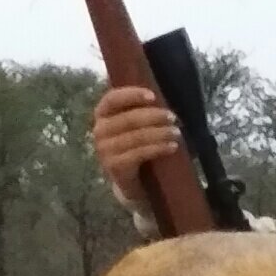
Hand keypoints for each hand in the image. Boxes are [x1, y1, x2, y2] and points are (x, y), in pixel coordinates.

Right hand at [91, 87, 179, 203]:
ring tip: (176, 133)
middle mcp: (99, 130)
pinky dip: (158, 148)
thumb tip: (161, 96)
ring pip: (137, 137)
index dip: (132, 95)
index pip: (112, 99)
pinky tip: (172, 146)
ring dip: (160, 133)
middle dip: (154, 116)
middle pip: (129, 119)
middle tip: (173, 118)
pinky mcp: (114, 166)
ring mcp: (104, 150)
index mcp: (102, 114)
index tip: (153, 97)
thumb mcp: (133, 125)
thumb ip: (139, 109)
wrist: (128, 180)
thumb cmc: (134, 144)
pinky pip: (139, 154)